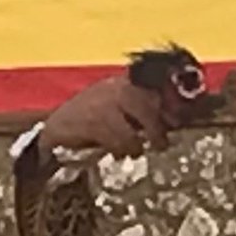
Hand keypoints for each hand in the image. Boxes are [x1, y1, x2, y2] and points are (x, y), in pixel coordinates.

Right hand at [39, 76, 171, 157]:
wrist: (59, 124)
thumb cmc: (93, 119)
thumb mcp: (118, 109)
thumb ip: (141, 113)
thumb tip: (171, 124)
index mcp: (122, 83)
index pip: (151, 90)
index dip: (167, 107)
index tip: (177, 123)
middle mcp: (113, 88)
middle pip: (144, 107)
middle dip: (155, 129)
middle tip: (160, 145)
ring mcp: (100, 104)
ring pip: (129, 129)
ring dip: (133, 145)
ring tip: (132, 151)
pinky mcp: (89, 122)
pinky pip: (113, 139)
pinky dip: (118, 149)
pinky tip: (116, 152)